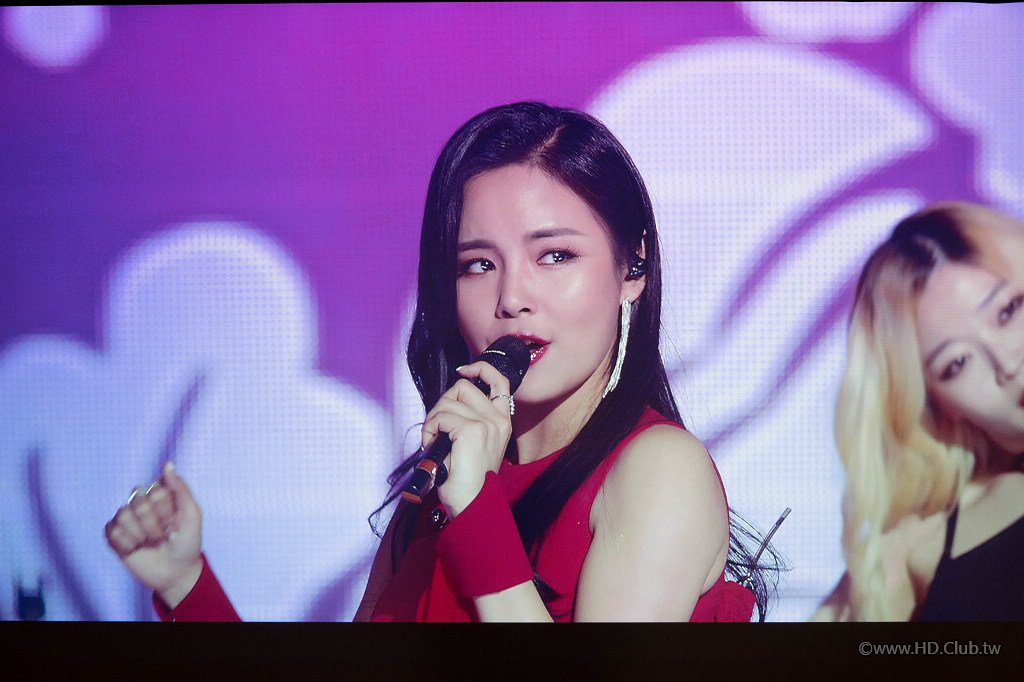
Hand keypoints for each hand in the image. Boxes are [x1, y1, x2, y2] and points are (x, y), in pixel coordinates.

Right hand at [104, 462, 203, 608]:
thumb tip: (167, 464)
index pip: (154, 490)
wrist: (176, 572)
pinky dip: (125, 543)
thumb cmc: (187, 542)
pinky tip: (135, 549)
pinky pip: (111, 531)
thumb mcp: (192, 515)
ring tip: (150, 543)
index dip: (165, 510)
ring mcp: (127, 519)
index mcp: (161, 495)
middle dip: (153, 523)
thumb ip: (180, 488)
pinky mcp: (115, 536)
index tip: (175, 522)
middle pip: (137, 501)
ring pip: (122, 516)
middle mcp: (142, 503)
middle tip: (163, 536)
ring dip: (140, 534)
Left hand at [421, 361, 513, 516]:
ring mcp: (486, 424)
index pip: (499, 380)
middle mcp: (498, 420)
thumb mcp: (475, 444)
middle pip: (463, 387)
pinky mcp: (471, 431)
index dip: (480, 368)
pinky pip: (441, 416)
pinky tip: (431, 446)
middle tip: (437, 428)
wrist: (473, 504)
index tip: (463, 371)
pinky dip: (429, 429)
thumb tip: (449, 401)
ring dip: (433, 419)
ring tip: (433, 441)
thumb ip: (470, 419)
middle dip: (443, 403)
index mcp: (502, 422)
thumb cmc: (468, 480)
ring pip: (448, 400)